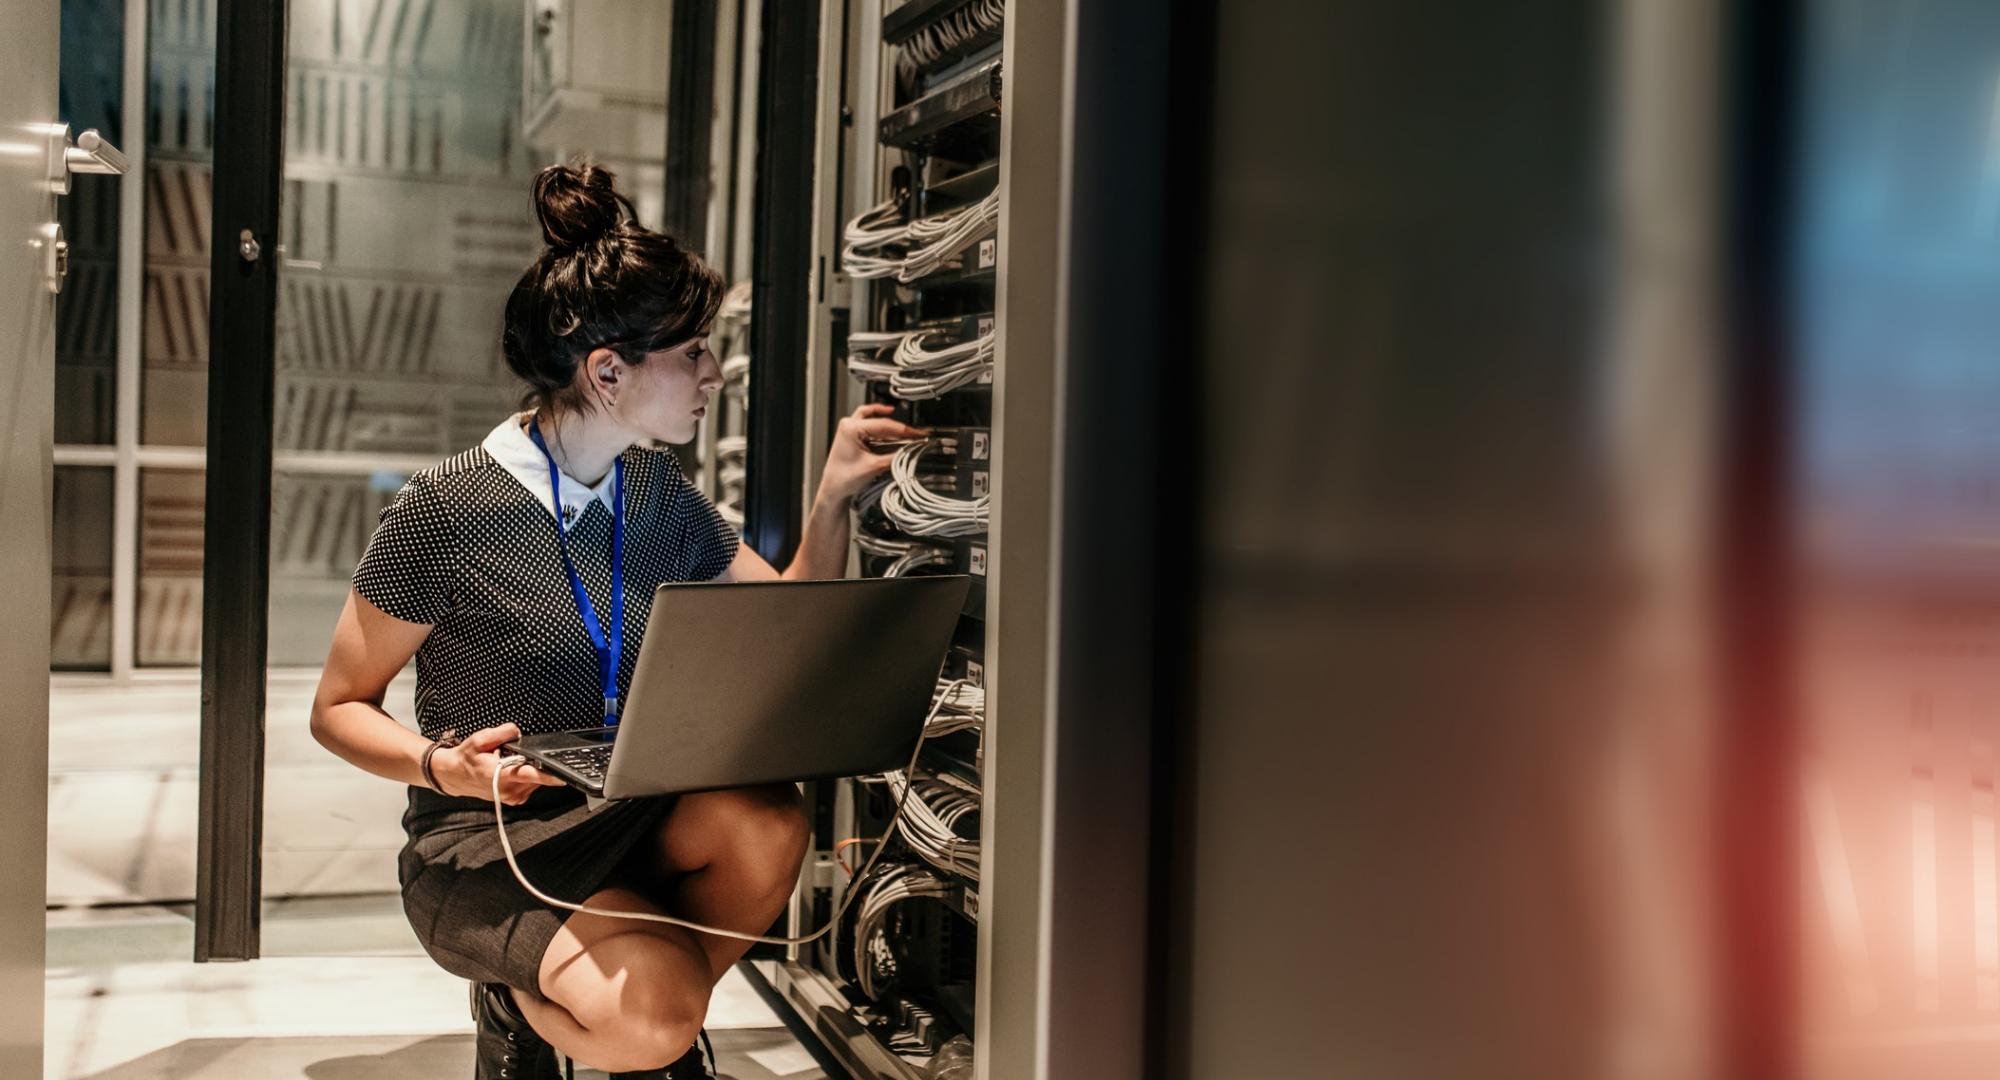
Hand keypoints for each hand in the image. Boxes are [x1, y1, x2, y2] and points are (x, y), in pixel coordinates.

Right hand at [433, 723, 565, 803]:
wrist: (454, 775)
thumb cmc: (466, 758)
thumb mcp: (480, 739)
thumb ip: (501, 732)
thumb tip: (517, 731)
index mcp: (500, 775)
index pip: (529, 775)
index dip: (548, 775)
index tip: (562, 775)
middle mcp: (508, 789)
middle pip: (536, 775)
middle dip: (531, 762)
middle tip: (511, 756)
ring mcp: (512, 796)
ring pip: (534, 780)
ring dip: (528, 770)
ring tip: (507, 763)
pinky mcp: (515, 799)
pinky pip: (530, 785)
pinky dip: (525, 776)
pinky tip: (511, 770)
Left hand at [818, 403, 927, 503]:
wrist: (833, 489)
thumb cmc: (844, 478)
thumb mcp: (874, 466)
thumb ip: (894, 456)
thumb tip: (911, 450)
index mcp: (851, 428)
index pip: (884, 425)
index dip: (903, 430)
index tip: (917, 434)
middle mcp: (848, 424)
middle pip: (879, 419)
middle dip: (898, 426)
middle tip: (914, 432)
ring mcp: (848, 428)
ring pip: (872, 416)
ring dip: (888, 420)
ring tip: (903, 426)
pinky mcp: (851, 434)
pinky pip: (866, 421)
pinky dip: (879, 422)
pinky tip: (888, 422)